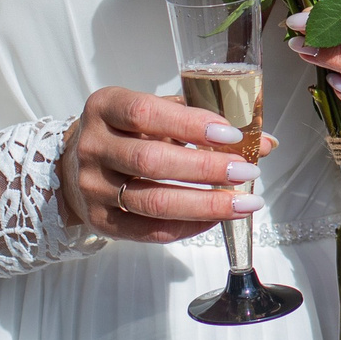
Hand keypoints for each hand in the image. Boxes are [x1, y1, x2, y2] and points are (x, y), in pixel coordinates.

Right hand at [58, 87, 278, 244]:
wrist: (76, 166)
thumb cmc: (129, 132)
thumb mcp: (157, 113)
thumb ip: (203, 121)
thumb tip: (264, 142)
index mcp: (105, 107)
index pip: (145, 114)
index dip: (191, 124)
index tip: (231, 134)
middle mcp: (93, 147)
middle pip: (151, 162)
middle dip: (206, 168)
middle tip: (247, 171)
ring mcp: (93, 188)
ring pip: (153, 202)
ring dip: (206, 204)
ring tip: (245, 202)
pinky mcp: (101, 222)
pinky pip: (149, 231)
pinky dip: (189, 227)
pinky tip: (218, 218)